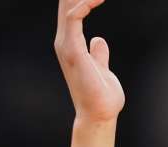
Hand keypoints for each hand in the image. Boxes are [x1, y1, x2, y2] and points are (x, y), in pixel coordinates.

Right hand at [54, 0, 124, 122]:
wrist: (99, 115)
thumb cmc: (102, 96)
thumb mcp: (102, 68)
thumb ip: (98, 54)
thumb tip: (99, 41)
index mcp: (71, 42)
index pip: (71, 8)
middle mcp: (65, 40)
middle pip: (66, 3)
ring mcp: (66, 45)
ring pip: (67, 6)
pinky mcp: (72, 50)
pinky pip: (73, 18)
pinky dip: (84, 4)